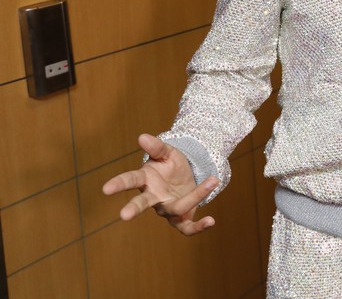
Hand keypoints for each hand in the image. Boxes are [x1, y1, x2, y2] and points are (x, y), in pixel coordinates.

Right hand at [102, 133, 218, 235]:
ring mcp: (167, 209)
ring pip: (176, 208)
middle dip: (133, 208)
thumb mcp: (167, 153)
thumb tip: (142, 137)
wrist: (187, 177)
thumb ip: (156, 147)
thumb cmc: (171, 166)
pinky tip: (211, 221)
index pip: (130, 180)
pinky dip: (199, 226)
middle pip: (142, 203)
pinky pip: (188, 227)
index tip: (106, 189)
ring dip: (195, 196)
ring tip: (212, 180)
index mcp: (146, 180)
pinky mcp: (181, 218)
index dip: (118, 184)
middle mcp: (154, 198)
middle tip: (124, 216)